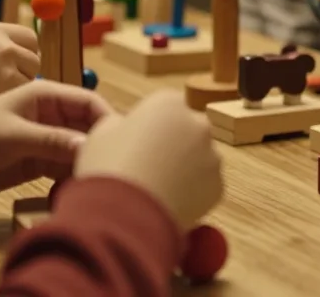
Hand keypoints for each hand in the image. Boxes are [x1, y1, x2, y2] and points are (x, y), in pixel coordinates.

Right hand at [0, 23, 39, 111]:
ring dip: (17, 89)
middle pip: (34, 59)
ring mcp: (8, 68)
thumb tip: (16, 56)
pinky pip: (20, 97)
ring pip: (30, 80)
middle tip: (4, 85)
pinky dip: (10, 103)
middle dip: (24, 73)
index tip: (18, 65)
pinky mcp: (7, 90)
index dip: (25, 53)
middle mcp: (5, 45)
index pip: (29, 38)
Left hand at [0, 80, 110, 197]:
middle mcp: (51, 114)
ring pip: (79, 148)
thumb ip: (51, 141)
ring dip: (87, 161)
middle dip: (99, 143)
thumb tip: (89, 146)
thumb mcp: (13, 136)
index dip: (106, 117)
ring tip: (93, 180)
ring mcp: (47, 138)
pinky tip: (76, 187)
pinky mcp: (40, 161)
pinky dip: (73, 175)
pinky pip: (66, 166)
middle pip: (88, 126)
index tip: (119, 141)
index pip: (87, 101)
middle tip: (108, 166)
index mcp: (45, 95)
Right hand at [74, 89, 222, 231]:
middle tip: (149, 168)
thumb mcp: (101, 134)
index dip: (148, 126)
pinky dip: (192, 193)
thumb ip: (121, 124)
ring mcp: (212, 155)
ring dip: (185, 169)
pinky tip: (169, 204)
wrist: (126, 217)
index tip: (135, 145)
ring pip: (199, 158)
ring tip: (157, 190)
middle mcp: (197, 123)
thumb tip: (128, 131)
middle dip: (173, 144)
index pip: (164, 107)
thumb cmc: (109, 169)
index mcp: (168, 102)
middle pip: (186, 129)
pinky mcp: (218, 187)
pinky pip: (205, 186)